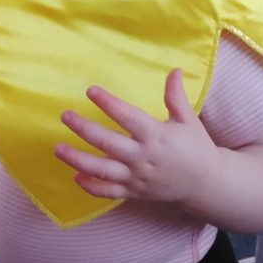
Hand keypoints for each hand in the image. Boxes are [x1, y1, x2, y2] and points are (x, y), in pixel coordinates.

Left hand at [55, 69, 217, 203]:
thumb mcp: (188, 119)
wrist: (205, 183)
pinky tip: (75, 177)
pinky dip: (91, 187)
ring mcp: (137, 177)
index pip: (126, 117)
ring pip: (102, 170)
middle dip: (83, 129)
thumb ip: (176, 96)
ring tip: (58, 149)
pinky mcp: (134, 192)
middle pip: (107, 143)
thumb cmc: (196, 147)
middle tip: (65, 116)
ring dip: (78, 160)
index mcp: (156, 135)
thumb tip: (174, 70)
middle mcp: (143, 157)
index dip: (108, 103)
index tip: (91, 91)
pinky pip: (109, 192)